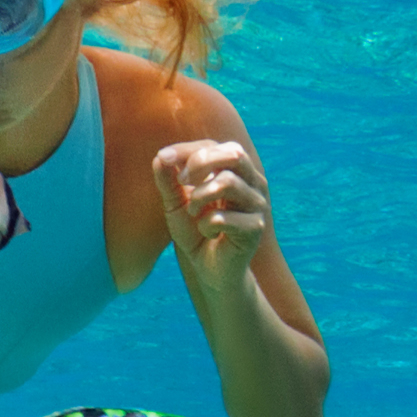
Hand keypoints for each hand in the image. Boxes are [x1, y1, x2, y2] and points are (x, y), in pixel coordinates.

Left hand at [152, 138, 269, 288]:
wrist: (212, 269)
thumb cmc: (196, 232)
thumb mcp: (176, 205)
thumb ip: (168, 182)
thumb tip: (160, 157)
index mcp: (235, 170)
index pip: (213, 146)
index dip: (186, 150)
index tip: (163, 159)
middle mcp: (252, 182)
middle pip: (234, 153)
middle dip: (201, 163)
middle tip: (182, 182)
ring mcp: (257, 204)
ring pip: (229, 182)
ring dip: (200, 197)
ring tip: (194, 213)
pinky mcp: (255, 227)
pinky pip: (225, 217)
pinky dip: (206, 225)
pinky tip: (209, 234)